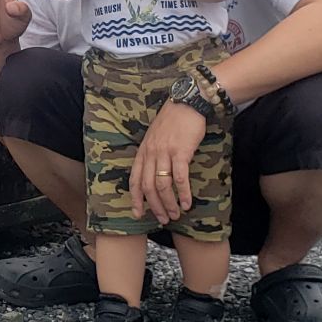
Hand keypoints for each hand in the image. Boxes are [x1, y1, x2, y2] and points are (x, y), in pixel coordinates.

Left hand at [129, 98, 204, 224]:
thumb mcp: (155, 137)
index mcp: (143, 151)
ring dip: (169, 203)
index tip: (138, 214)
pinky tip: (187, 203)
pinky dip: (183, 193)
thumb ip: (152, 154)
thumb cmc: (173, 120)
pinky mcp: (181, 152)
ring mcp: (165, 153)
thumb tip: (155, 173)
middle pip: (148, 187)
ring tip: (176, 214)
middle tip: (163, 219)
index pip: (134, 180)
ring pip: (162, 185)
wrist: (187, 103)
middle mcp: (151, 154)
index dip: (135, 199)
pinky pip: (180, 178)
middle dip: (155, 206)